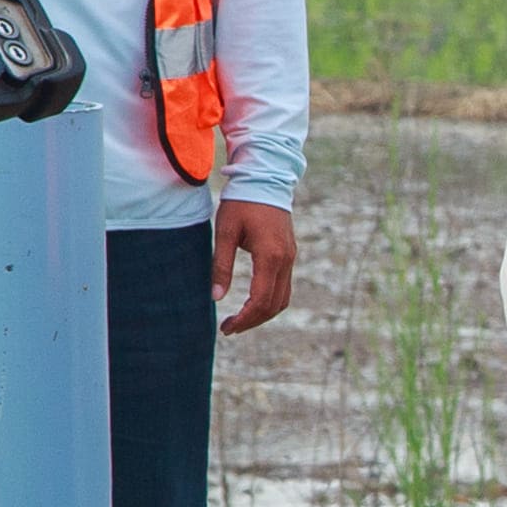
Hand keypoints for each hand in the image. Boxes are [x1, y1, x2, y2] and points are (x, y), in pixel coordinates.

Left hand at [213, 199, 294, 333]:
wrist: (264, 178)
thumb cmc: (241, 202)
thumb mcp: (225, 232)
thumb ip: (221, 265)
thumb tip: (216, 297)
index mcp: (270, 256)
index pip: (260, 301)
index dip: (243, 319)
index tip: (226, 327)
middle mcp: (285, 260)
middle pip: (274, 306)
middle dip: (252, 322)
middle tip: (229, 328)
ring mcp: (290, 258)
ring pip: (282, 299)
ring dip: (262, 314)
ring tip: (240, 320)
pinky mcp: (289, 254)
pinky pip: (284, 286)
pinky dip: (269, 300)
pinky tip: (252, 302)